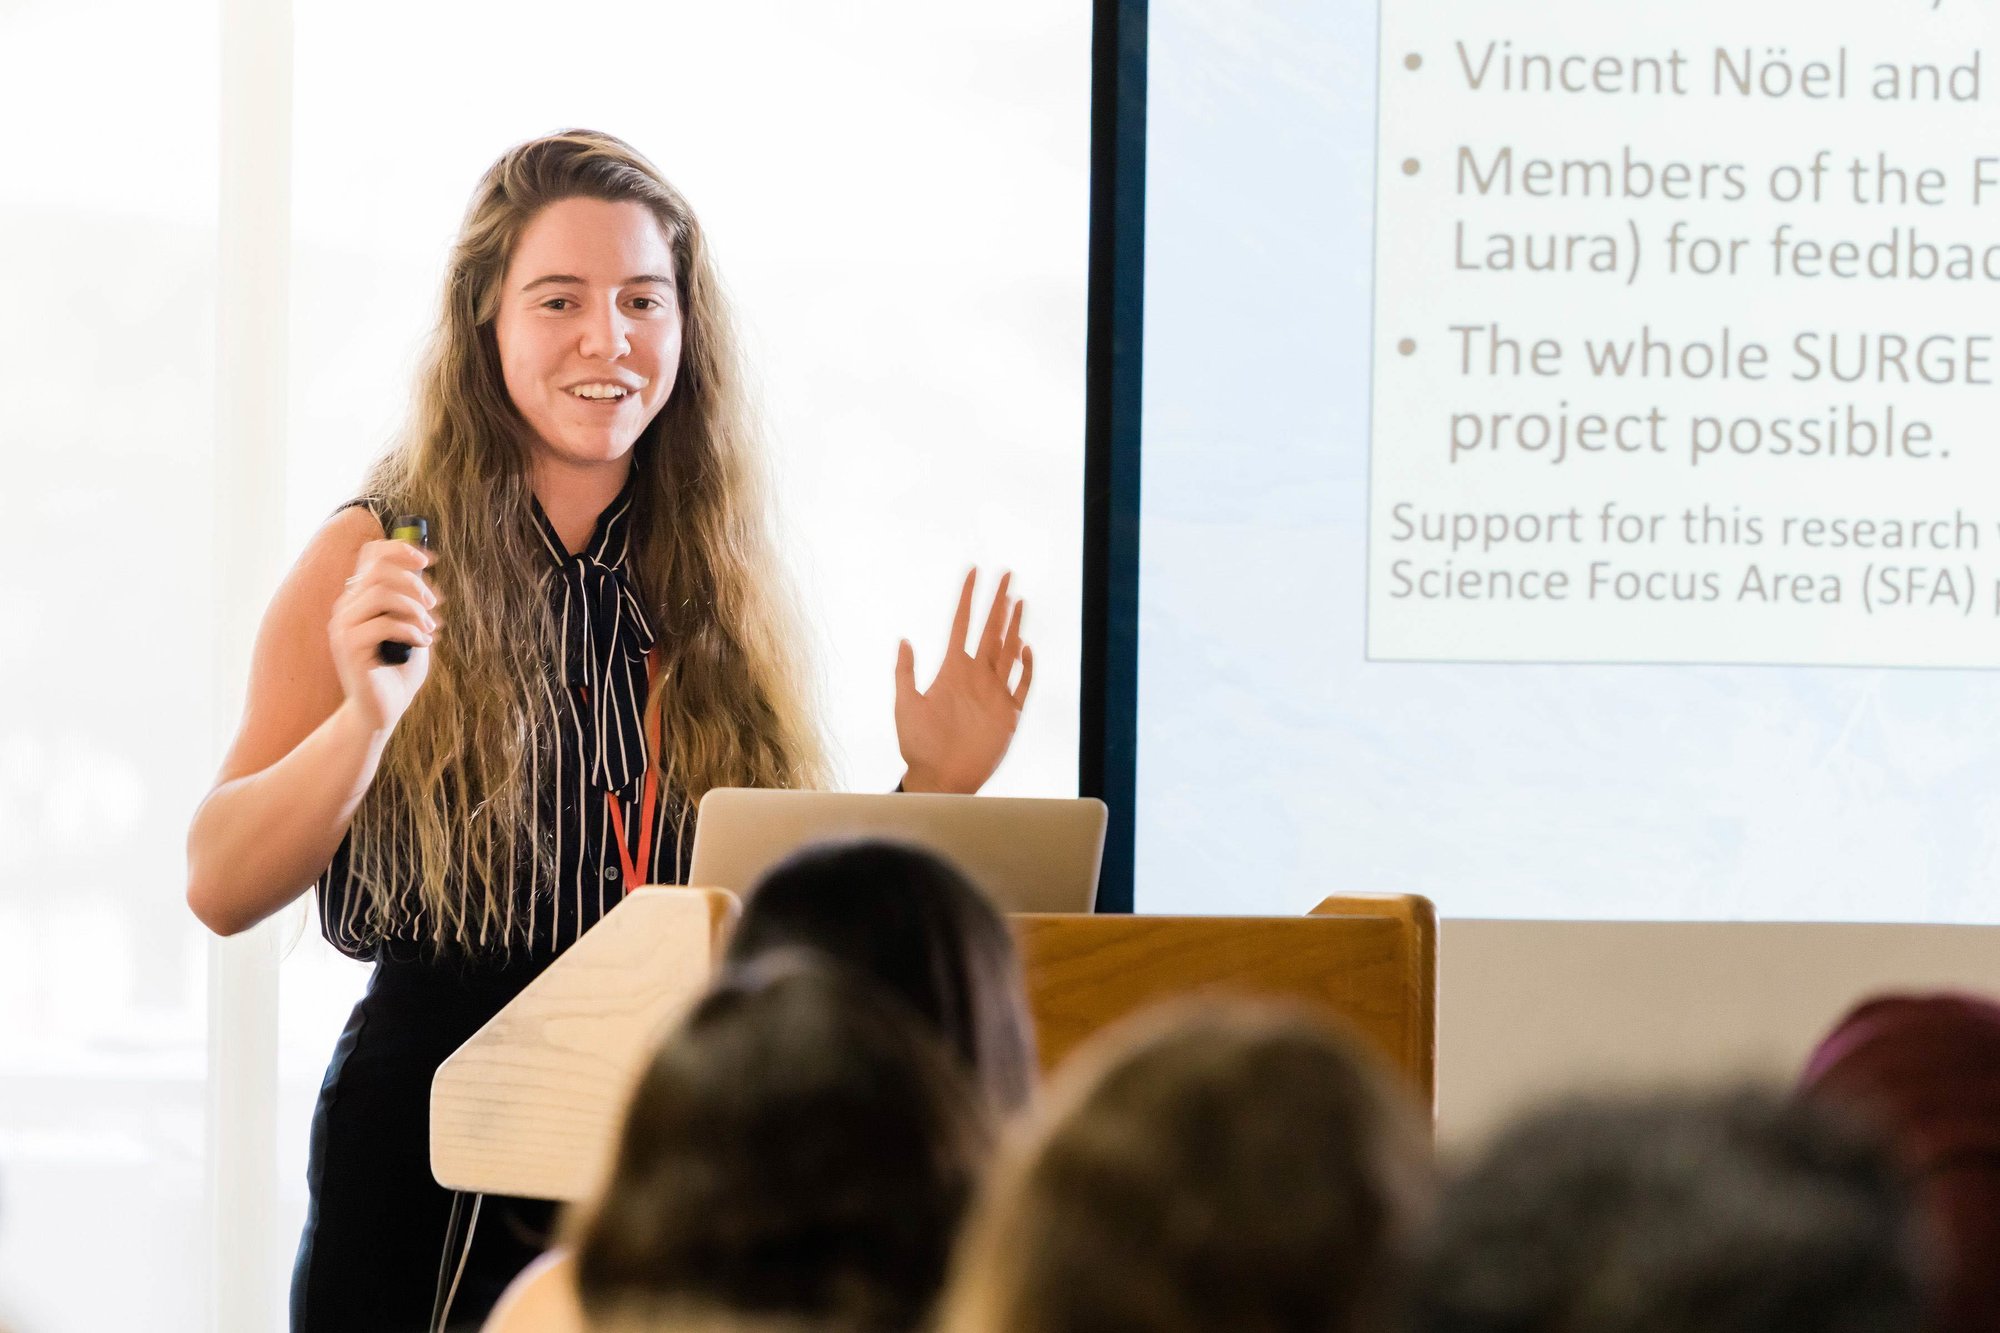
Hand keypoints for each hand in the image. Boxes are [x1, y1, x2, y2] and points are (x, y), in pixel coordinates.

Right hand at [329, 538, 439, 733]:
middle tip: (435, 605)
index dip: (400, 549)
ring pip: (380, 593)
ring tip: (430, 629)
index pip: (371, 555)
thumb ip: (415, 602)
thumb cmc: (399, 671)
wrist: (381, 712)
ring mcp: (343, 626)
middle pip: (379, 570)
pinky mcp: (348, 646)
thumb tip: (424, 569)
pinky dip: (411, 630)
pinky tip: (423, 643)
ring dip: (415, 609)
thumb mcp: (414, 629)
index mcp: (359, 599)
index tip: (428, 560)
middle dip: (415, 582)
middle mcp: (346, 607)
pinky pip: (384, 623)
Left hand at [894, 569, 1032, 793]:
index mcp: (951, 670)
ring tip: (1019, 600)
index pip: (962, 624)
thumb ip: (905, 672)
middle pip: (990, 630)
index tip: (973, 572)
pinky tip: (1027, 648)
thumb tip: (904, 639)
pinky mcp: (1009, 714)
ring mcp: (994, 693)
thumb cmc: (918, 746)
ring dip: (1014, 626)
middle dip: (998, 602)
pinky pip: (1022, 685)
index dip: (967, 597)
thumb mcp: (905, 705)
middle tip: (1006, 574)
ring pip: (1008, 651)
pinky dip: (1027, 667)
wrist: (939, 779)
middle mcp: (975, 676)